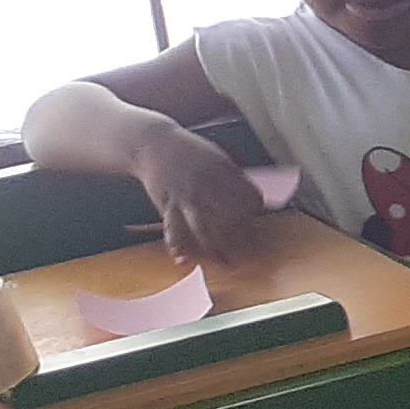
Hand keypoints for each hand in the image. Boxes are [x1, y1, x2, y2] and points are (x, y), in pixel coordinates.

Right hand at [131, 127, 264, 266]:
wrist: (152, 144)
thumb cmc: (188, 152)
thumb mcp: (217, 157)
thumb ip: (234, 178)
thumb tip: (256, 198)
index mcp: (223, 171)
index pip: (248, 195)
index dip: (255, 208)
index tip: (257, 216)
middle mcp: (206, 185)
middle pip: (230, 215)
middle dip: (242, 235)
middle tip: (250, 250)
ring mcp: (186, 196)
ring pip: (204, 227)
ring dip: (215, 249)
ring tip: (226, 264)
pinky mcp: (168, 204)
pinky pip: (173, 227)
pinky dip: (177, 244)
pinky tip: (182, 258)